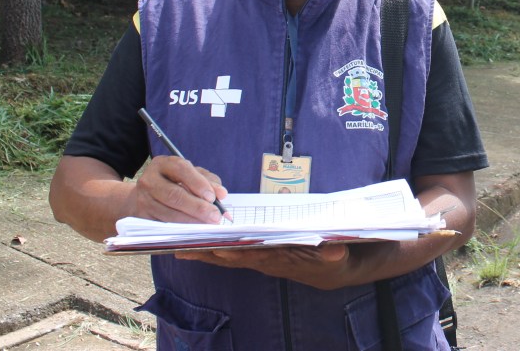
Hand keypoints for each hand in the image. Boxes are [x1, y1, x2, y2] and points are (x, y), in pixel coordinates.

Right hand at [133, 155, 227, 224]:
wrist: (143, 196)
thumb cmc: (174, 182)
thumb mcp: (191, 175)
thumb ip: (208, 181)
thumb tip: (221, 193)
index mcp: (163, 164)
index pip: (181, 169)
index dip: (198, 183)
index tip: (213, 197)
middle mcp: (149, 180)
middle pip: (174, 194)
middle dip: (197, 207)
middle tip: (215, 216)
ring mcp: (143, 199)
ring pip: (169, 212)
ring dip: (191, 220)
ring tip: (208, 224)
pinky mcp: (142, 216)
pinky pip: (163, 224)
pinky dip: (181, 228)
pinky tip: (194, 229)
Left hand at [175, 242, 357, 288]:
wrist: (329, 271)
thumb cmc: (332, 260)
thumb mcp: (338, 256)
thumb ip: (334, 253)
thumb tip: (334, 250)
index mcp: (282, 260)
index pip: (257, 256)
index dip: (240, 252)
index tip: (223, 248)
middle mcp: (267, 263)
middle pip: (235, 258)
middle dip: (211, 253)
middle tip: (186, 248)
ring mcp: (260, 261)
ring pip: (229, 258)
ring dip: (206, 253)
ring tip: (181, 248)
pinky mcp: (258, 257)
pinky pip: (232, 255)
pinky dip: (214, 251)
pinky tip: (197, 249)